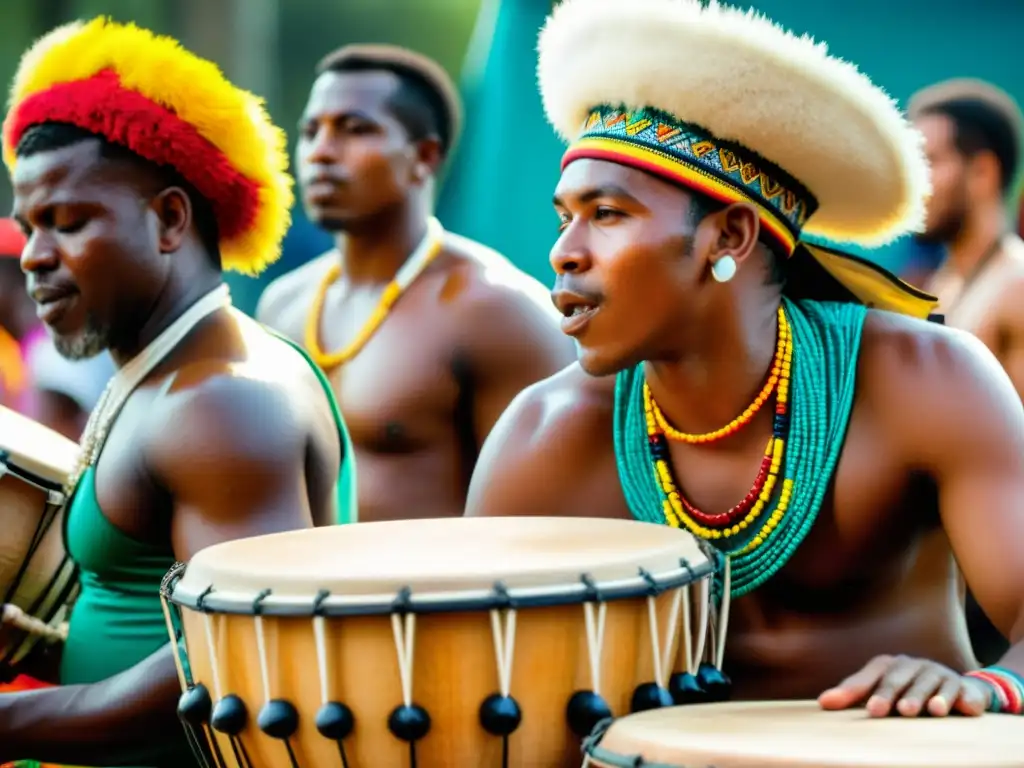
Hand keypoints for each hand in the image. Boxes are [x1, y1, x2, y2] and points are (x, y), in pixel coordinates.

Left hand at [818, 654, 991, 716]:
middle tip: (884, 711)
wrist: (955, 688)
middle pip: (899, 679)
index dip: (861, 689)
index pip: (873, 675)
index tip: (865, 708)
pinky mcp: (963, 687)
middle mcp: (913, 665)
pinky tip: (953, 709)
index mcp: (890, 665)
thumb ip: (852, 695)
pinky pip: (960, 692)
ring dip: (923, 697)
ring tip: (917, 711)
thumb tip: (822, 703)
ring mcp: (939, 674)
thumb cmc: (906, 691)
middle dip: (890, 695)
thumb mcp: (879, 690)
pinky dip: (957, 699)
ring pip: (929, 684)